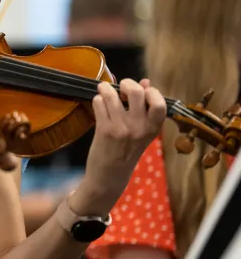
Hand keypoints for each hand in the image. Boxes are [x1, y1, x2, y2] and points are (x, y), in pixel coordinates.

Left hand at [73, 78, 165, 214]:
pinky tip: (99, 104)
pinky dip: (97, 100)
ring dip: (105, 88)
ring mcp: (121, 128)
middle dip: (127, 83)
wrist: (109, 176)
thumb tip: (145, 82)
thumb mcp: (142, 133)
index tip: (143, 90)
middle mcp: (139, 128)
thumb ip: (145, 109)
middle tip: (122, 86)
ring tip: (104, 89)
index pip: (160, 103)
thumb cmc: (127, 152)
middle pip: (136, 92)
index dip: (151, 91)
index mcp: (153, 129)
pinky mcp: (104, 130)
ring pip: (112, 95)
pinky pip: (99, 104)